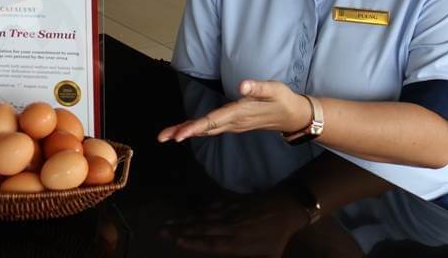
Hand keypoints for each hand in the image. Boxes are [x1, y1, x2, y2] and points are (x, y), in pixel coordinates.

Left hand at [157, 80, 310, 141]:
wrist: (293, 116)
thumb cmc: (283, 99)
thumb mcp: (274, 89)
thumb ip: (257, 87)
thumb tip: (242, 86)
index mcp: (240, 113)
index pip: (213, 121)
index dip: (195, 127)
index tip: (179, 135)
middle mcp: (234, 122)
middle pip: (205, 128)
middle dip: (183, 132)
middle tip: (162, 137)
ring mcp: (233, 125)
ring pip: (206, 130)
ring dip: (187, 131)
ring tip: (166, 135)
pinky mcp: (234, 124)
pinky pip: (212, 128)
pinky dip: (197, 129)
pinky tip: (185, 129)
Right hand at [159, 191, 307, 256]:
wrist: (286, 210)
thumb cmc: (277, 239)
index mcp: (239, 244)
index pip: (211, 244)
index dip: (192, 242)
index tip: (176, 240)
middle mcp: (231, 227)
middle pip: (202, 229)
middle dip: (180, 230)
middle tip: (161, 231)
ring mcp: (230, 212)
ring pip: (204, 216)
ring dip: (185, 219)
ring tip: (168, 222)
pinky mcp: (232, 202)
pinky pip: (212, 205)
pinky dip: (199, 208)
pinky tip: (187, 210)